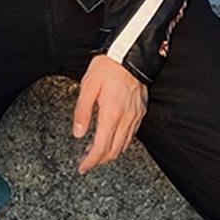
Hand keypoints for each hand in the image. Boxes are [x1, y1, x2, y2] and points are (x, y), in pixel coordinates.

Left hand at [72, 54, 147, 174]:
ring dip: (110, 153)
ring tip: (95, 149)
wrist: (129, 52)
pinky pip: (131, 134)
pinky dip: (120, 142)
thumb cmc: (107, 66)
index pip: (101, 148)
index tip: (82, 167)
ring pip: (124, 145)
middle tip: (86, 161)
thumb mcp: (88, 86)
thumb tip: (78, 133)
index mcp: (111, 114)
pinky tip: (111, 136)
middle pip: (114, 151)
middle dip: (99, 160)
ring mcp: (135, 116)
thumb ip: (82, 112)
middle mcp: (126, 119)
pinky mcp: (141, 110)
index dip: (91, 161)